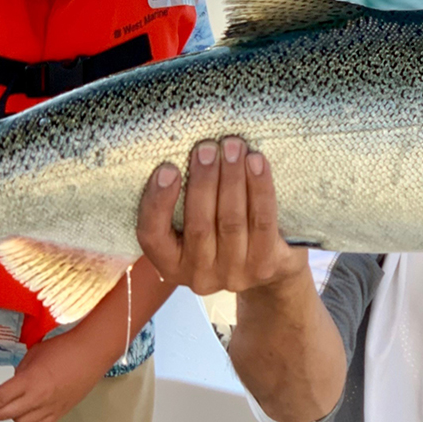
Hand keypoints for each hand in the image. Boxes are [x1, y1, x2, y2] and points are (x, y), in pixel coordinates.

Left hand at [0, 332, 104, 421]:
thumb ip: (19, 372)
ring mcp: (48, 408)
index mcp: (28, 380)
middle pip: (4, 415)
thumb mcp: (33, 354)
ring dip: (11, 418)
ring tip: (9, 410)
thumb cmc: (65, 347)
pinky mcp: (59, 413)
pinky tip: (27, 416)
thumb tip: (12, 384)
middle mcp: (36, 398)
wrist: (91, 352)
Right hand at [136, 136, 307, 295]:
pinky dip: (260, 188)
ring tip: (233, 147)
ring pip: (231, 221)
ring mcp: (233, 274)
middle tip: (207, 147)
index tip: (167, 168)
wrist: (270, 266)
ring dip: (232, 178)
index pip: (153, 236)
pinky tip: (257, 162)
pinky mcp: (264, 265)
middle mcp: (198, 276)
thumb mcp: (191, 226)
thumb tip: (179, 151)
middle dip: (203, 180)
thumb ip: (181, 200)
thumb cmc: (220, 232)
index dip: (157, 202)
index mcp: (170, 264)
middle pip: (199, 225)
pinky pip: (262, 221)